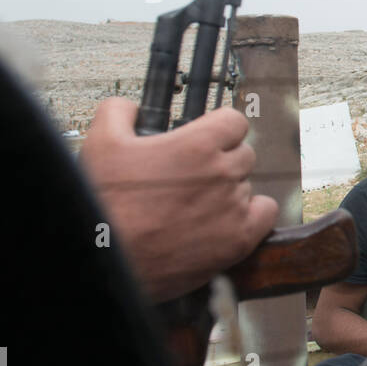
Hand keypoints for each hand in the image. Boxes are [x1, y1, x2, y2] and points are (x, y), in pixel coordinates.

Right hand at [79, 98, 278, 302]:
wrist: (110, 258)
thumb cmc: (107, 206)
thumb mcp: (101, 144)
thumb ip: (119, 112)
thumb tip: (130, 108)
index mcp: (198, 146)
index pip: (234, 121)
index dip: (219, 129)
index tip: (206, 139)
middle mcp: (223, 174)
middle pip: (243, 154)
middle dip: (222, 160)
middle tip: (194, 176)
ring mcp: (234, 207)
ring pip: (247, 185)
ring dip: (229, 190)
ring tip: (197, 204)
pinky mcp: (239, 239)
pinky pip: (265, 213)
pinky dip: (251, 214)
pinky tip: (227, 218)